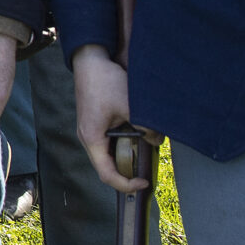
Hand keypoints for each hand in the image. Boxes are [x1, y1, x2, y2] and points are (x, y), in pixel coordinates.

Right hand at [71, 45, 147, 193]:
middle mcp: (87, 138)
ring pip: (106, 155)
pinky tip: (135, 137)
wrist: (90, 60)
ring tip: (142, 153)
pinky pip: (106, 143)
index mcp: (92, 138)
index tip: (143, 182)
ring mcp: (88, 130)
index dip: (126, 184)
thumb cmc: (105, 82)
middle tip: (145, 173)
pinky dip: (121, 145)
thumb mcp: (131, 106)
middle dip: (126, 173)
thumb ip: (146, 127)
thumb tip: (157, 140)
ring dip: (124, 157)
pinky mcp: (93, 123)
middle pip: (106, 167)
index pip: (107, 174)